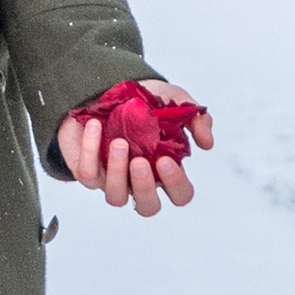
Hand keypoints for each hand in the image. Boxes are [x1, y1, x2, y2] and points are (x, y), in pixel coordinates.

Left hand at [56, 88, 213, 216]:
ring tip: (119, 143)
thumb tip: (207, 144)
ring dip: (117, 173)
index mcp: (165, 169)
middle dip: (144, 188)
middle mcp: (139, 180)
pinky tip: (95, 126)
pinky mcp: (88, 170)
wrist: (109, 87)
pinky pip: (87, 174)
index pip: (180, 194)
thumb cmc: (146, 101)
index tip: (166, 160)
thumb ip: (198, 119)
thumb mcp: (177, 102)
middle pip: (148, 207)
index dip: (176, 185)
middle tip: (140, 161)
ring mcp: (112, 179)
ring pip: (115, 198)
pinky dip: (89, 151)